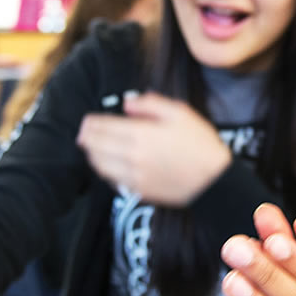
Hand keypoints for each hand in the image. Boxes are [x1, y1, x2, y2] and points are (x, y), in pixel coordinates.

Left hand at [76, 92, 231, 206]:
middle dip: (86, 137)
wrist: (213, 181)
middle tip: (82, 133)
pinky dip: (104, 171)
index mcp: (142, 133)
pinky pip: (112, 180)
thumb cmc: (200, 143)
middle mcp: (133, 155)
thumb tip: (127, 104)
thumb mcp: (180, 113)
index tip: (87, 120)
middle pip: (97, 146)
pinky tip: (106, 166)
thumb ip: (150, 104)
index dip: (91, 123)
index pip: (104, 127)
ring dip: (92, 155)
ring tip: (90, 148)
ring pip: (100, 165)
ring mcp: (134, 175)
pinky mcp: (139, 191)